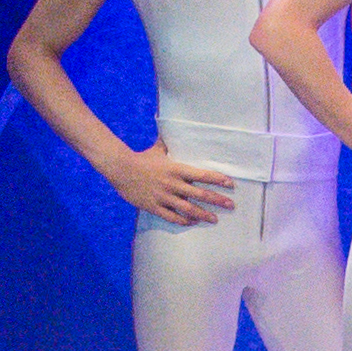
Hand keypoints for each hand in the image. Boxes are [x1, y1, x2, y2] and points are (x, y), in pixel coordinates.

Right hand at [112, 145, 237, 228]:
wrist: (120, 169)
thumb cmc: (141, 158)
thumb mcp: (158, 149)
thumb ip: (169, 143)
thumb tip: (173, 128)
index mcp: (176, 169)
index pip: (202, 175)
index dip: (218, 179)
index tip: (230, 184)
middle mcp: (172, 184)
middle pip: (200, 194)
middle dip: (217, 200)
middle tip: (231, 205)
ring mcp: (164, 197)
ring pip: (188, 209)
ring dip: (203, 214)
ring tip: (214, 219)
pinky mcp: (154, 207)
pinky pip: (172, 217)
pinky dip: (184, 220)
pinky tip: (192, 222)